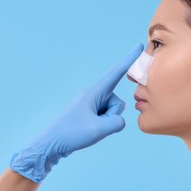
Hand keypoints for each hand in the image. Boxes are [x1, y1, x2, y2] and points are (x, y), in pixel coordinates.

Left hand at [10, 43, 143, 181]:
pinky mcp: (90, 113)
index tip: (139, 46)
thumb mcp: (98, 130)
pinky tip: (88, 131)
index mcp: (94, 92)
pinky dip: (102, 126)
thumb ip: (117, 123)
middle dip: (112, 116)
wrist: (51, 144)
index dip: (129, 59)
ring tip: (90, 129)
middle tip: (94, 125)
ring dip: (107, 123)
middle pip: (117, 102)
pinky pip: (106, 117)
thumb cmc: (71, 134)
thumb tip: (119, 121)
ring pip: (112, 112)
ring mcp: (91, 104)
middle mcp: (93, 95)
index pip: (116, 73)